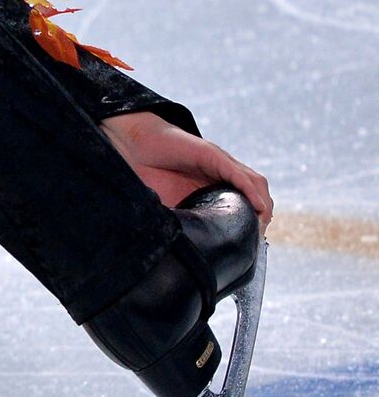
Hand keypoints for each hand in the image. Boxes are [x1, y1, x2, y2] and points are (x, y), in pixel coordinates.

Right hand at [100, 111, 272, 231]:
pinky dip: (250, 190)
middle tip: (256, 242)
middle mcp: (221, 173)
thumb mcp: (167, 205)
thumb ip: (180, 221)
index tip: (249, 247)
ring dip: (263, 205)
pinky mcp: (211, 155)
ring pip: (254, 184)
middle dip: (262, 218)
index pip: (244, 203)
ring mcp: (219, 163)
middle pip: (256, 194)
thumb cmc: (147, 174)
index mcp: (212, 186)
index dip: (252, 224)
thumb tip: (185, 250)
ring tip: (261, 226)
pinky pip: (238, 174)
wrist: (134, 146)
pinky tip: (257, 206)